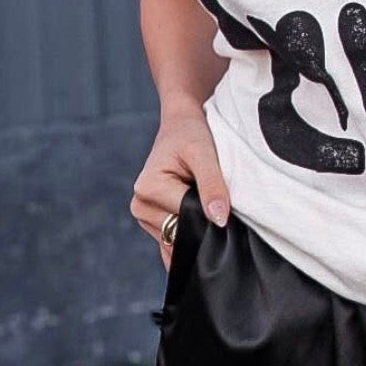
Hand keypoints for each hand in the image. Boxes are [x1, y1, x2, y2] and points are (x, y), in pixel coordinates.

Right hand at [129, 107, 230, 270]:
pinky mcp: (155, 222)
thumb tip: (219, 220)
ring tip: (204, 198)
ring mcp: (145, 216)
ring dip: (197, 224)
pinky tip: (199, 215)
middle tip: (216, 198)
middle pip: (181, 231)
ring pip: (180, 238)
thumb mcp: (204, 153)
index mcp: (147, 189)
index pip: (186, 217)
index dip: (209, 212)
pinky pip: (176, 240)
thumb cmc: (191, 133)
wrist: (181, 125)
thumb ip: (212, 185)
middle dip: (202, 221)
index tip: (224, 200)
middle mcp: (140, 205)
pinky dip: (191, 232)